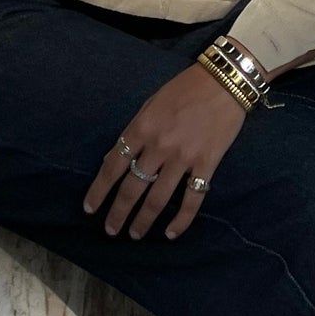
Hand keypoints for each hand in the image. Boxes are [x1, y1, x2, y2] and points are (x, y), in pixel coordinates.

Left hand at [84, 63, 247, 241]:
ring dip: (144, 221)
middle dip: (119, 213)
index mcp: (142, 127)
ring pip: (158, 199)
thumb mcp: (151, 103)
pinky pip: (192, 199)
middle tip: (111, 230)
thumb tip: (118, 157)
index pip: (114, 166)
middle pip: (132, 188)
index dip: (99, 190)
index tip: (90, 208)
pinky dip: (181, 220)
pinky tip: (171, 233)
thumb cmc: (185, 88)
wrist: (224, 81)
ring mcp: (183, 157)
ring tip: (135, 235)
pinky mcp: (207, 164)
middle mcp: (159, 146)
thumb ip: (135, 130)